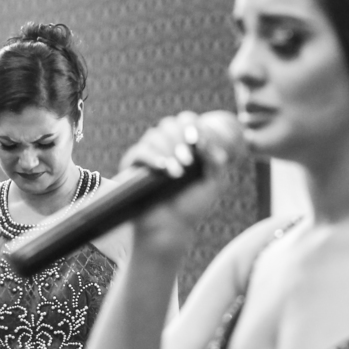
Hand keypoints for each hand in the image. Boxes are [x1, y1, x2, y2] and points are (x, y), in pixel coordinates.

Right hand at [119, 111, 240, 251]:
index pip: (186, 120)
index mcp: (185, 145)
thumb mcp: (213, 184)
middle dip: (180, 140)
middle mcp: (166, 146)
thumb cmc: (191, 206)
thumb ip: (215, 161)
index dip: (192, 125)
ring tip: (178, 174)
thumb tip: (205, 140)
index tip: (196, 139)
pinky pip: (139, 152)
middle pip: (169, 124)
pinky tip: (163, 168)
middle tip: (189, 162)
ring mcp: (149, 154)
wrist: (170, 228)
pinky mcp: (133, 167)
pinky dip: (152, 157)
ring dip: (168, 151)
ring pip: (154, 135)